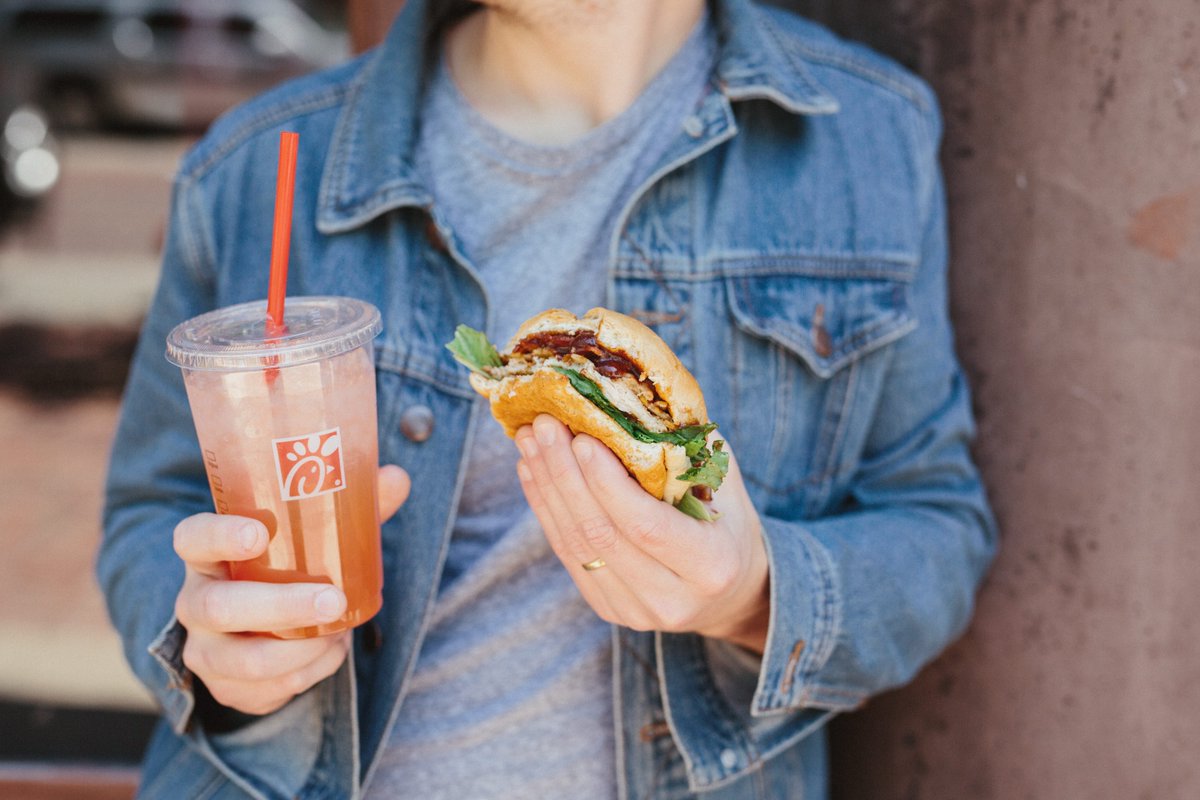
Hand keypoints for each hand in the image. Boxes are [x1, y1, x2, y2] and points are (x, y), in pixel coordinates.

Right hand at [173, 464, 410, 715]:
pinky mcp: (226, 687)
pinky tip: (331, 652)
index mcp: (208, 553)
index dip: (218, 535)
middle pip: (220, 607)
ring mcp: (205, 649)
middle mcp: (196, 601)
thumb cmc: (285, 566)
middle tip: (334, 600)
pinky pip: (265, 690)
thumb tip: (395, 478)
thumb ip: (350, 507)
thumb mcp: (311, 535)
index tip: (258, 532)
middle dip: (281, 606)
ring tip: (340, 633)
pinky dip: (308, 672)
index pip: (193, 538)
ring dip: (302, 650)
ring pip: (244, 659)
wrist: (259, 628)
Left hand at [515, 415, 769, 651]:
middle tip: (544, 425)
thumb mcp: (723, 482)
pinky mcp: (606, 608)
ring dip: (547, 486)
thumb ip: (684, 448)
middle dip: (565, 474)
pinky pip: (566, 554)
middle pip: (601, 534)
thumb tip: (627, 401)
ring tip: (530, 441)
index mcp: (711, 566)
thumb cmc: (727, 521)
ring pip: (575, 544)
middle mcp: (671, 600)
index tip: (582, 438)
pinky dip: (545, 507)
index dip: (607, 483)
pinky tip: (532, 470)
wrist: (728, 591)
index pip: (645, 525)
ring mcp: (634, 611)